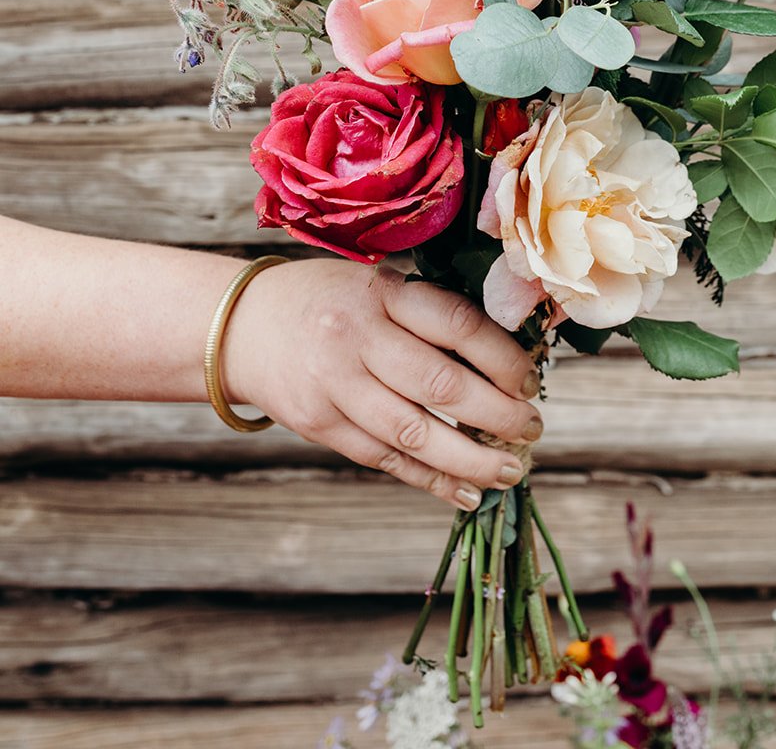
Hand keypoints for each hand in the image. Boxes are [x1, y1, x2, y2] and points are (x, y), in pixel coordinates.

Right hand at [223, 258, 541, 509]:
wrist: (242, 324)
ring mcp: (335, 385)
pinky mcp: (320, 425)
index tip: (531, 381)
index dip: (503, 357)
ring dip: (472, 460)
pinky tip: (467, 492)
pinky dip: (431, 480)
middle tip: (533, 428)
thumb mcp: (378, 283)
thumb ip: (431, 313)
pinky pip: (385, 459)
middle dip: (499, 414)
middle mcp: (357, 336)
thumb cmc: (331, 300)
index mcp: (382, 291)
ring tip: (512, 470)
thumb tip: (510, 359)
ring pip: (415, 433)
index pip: (457, 324)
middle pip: (441, 384)